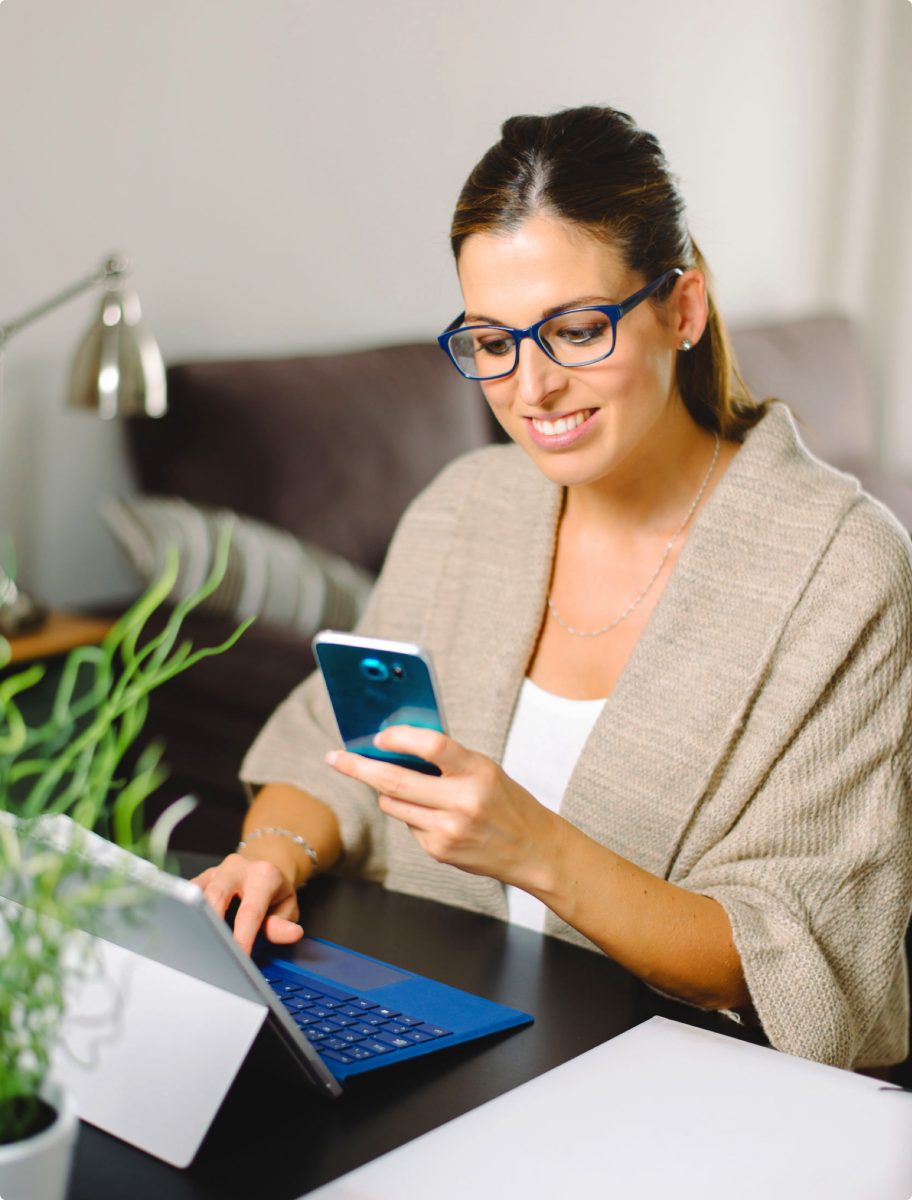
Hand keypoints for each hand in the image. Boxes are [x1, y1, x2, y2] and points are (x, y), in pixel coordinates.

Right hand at [191, 853, 304, 954]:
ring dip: (194, 919)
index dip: (243, 937)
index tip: (238, 957)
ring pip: (196, 893)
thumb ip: (282, 922)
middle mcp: (237, 868)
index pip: (250, 911)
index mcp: (262, 875)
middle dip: (211, 925)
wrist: (264, 864)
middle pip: (216, 896)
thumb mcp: (287, 905)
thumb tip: (292, 933)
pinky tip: (186, 930)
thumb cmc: (274, 890)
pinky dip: (185, 912)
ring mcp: (215, 871)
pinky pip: (187, 894)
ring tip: (194, 944)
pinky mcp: (200, 878)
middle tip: (210, 952)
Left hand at [325, 726, 560, 890]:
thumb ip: (446, 758)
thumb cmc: (505, 800)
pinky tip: (435, 815)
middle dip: (358, 767)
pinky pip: (407, 824)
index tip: (377, 736)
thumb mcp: (484, 769)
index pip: (432, 745)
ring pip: (393, 804)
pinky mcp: (439, 850)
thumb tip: (395, 743)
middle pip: (394, 781)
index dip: (399, 738)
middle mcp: (462, 802)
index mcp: (477, 772)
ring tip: (405, 784)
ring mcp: (448, 831)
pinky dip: (411, 814)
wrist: (532, 849)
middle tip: (335, 757)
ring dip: (388, 791)